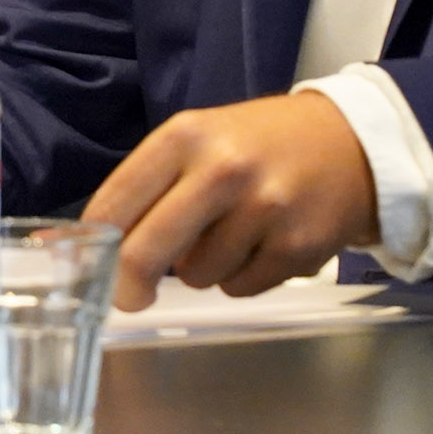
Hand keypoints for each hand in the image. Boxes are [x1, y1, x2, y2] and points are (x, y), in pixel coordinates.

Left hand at [80, 92, 378, 307]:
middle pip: (146, 250)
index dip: (94, 244)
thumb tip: (81, 244)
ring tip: (230, 235)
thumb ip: (148, 187)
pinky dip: (241, 278)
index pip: (117, 200)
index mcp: (185, 137)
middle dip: (130, 284)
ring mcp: (263, 210)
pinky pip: (239, 288)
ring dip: (203, 270)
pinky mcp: (296, 248)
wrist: (351, 145)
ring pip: (197, 277)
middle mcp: (222, 170)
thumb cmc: (259, 145)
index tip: (87, 267)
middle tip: (131, 296)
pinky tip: (262, 245)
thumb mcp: (200, 141)